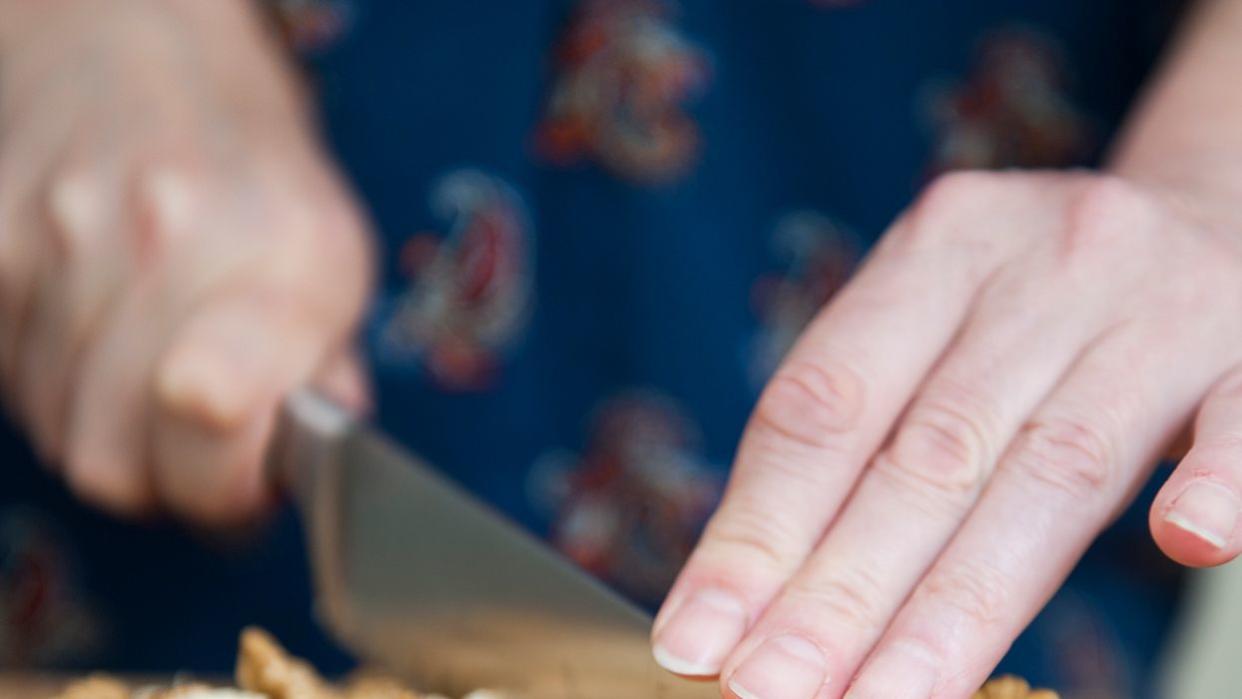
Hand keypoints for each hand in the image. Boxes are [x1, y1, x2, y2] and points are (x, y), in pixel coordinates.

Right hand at [0, 0, 372, 523]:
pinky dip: (50, 382)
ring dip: (104, 427)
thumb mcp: (335, 263)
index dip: (221, 486)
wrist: (146, 50)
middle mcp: (169, 234)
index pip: (212, 419)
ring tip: (149, 358)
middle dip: (162, 476)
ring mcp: (61, 233)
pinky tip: (96, 326)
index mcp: (283, 252)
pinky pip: (6, 379)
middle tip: (199, 433)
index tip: (240, 479)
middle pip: (112, 461)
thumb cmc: (259, 177)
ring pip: (52, 430)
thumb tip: (299, 468)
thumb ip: (324, 375)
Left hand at [654, 170, 1241, 696]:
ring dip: (961, 603)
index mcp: (937, 248)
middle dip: (837, 591)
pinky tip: (1183, 543)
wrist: (1215, 211)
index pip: (825, 406)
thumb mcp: (938, 316)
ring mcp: (1158, 306)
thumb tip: (746, 586)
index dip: (758, 530)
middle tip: (768, 692)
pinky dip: (1219, 478)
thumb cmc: (1040, 296)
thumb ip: (858, 426)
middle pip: (925, 453)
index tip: (698, 638)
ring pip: (1052, 467)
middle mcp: (1042, 266)